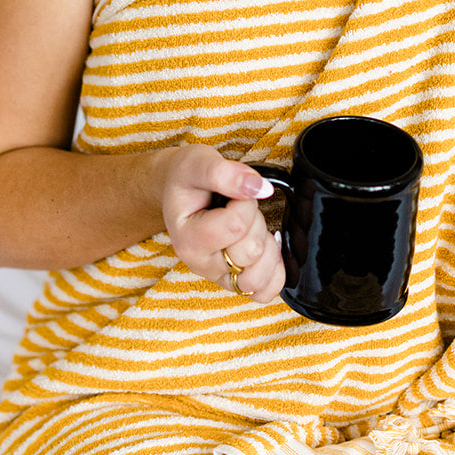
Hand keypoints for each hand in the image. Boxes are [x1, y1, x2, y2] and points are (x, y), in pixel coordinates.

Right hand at [160, 145, 284, 304]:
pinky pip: (265, 291)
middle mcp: (201, 264)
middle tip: (240, 206)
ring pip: (259, 279)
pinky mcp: (234, 282)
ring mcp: (218, 276)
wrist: (179, 189)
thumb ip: (226, 173)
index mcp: (188, 239)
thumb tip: (261, 188)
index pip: (236, 226)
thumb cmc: (187, 178)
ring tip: (253, 227)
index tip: (235, 190)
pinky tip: (268, 246)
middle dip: (255, 221)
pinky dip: (275, 269)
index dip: (246, 201)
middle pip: (250, 253)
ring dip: (266, 247)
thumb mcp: (199, 162)